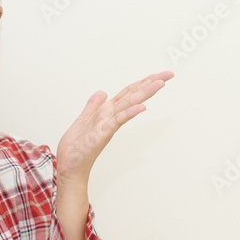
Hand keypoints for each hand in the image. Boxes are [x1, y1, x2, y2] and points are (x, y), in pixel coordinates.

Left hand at [55, 70, 173, 185]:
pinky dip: (129, 113)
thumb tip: (103, 92)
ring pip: (129, 105)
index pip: (129, 92)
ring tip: (159, 83)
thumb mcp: (84, 119)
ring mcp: (108, 125)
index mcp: (107, 111)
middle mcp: (111, 117)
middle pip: (134, 96)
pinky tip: (141, 107)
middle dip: (151, 84)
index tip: (159, 75)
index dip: (143, 82)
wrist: (70, 165)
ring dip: (144, 93)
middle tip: (169, 75)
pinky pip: (117, 121)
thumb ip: (94, 105)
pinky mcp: (102, 134)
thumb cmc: (77, 147)